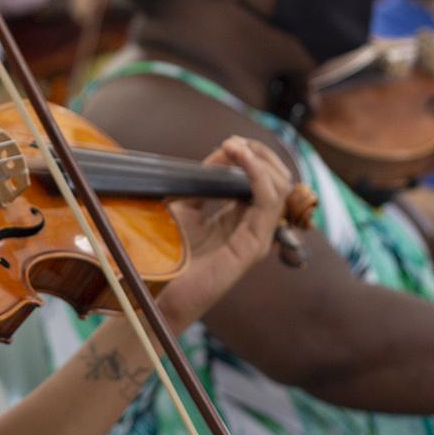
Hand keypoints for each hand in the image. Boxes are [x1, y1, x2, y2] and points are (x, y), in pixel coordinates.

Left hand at [154, 136, 297, 328]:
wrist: (154, 291)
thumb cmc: (167, 254)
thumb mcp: (185, 205)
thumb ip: (205, 180)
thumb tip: (225, 149)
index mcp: (242, 219)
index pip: (266, 180)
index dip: (253, 156)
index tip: (230, 142)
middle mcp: (254, 229)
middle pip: (279, 182)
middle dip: (261, 154)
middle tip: (236, 143)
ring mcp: (256, 240)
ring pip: (279, 189)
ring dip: (259, 161)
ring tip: (237, 147)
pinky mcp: (250, 248)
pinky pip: (267, 204)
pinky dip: (258, 177)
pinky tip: (243, 161)